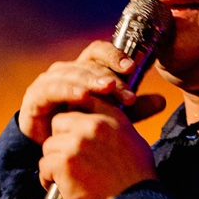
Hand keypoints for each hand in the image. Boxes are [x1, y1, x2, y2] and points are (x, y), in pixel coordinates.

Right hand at [18, 40, 164, 146]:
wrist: (53, 147)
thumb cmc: (82, 125)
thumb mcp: (113, 117)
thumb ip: (135, 108)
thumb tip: (162, 101)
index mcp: (85, 69)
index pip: (99, 51)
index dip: (115, 55)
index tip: (133, 68)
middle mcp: (67, 70)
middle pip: (89, 65)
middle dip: (109, 77)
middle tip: (126, 92)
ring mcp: (49, 81)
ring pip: (72, 73)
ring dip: (90, 81)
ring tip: (106, 89)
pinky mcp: (35, 97)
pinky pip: (52, 89)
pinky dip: (67, 90)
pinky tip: (81, 96)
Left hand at [38, 98, 156, 198]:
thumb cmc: (137, 180)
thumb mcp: (133, 142)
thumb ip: (114, 127)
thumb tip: (101, 125)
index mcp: (111, 118)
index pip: (83, 102)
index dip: (74, 120)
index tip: (74, 134)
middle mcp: (93, 126)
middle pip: (59, 123)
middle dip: (61, 142)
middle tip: (70, 161)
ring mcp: (77, 143)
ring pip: (49, 146)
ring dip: (54, 163)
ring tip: (67, 178)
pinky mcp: (64, 163)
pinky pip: (44, 166)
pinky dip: (49, 179)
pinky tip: (63, 188)